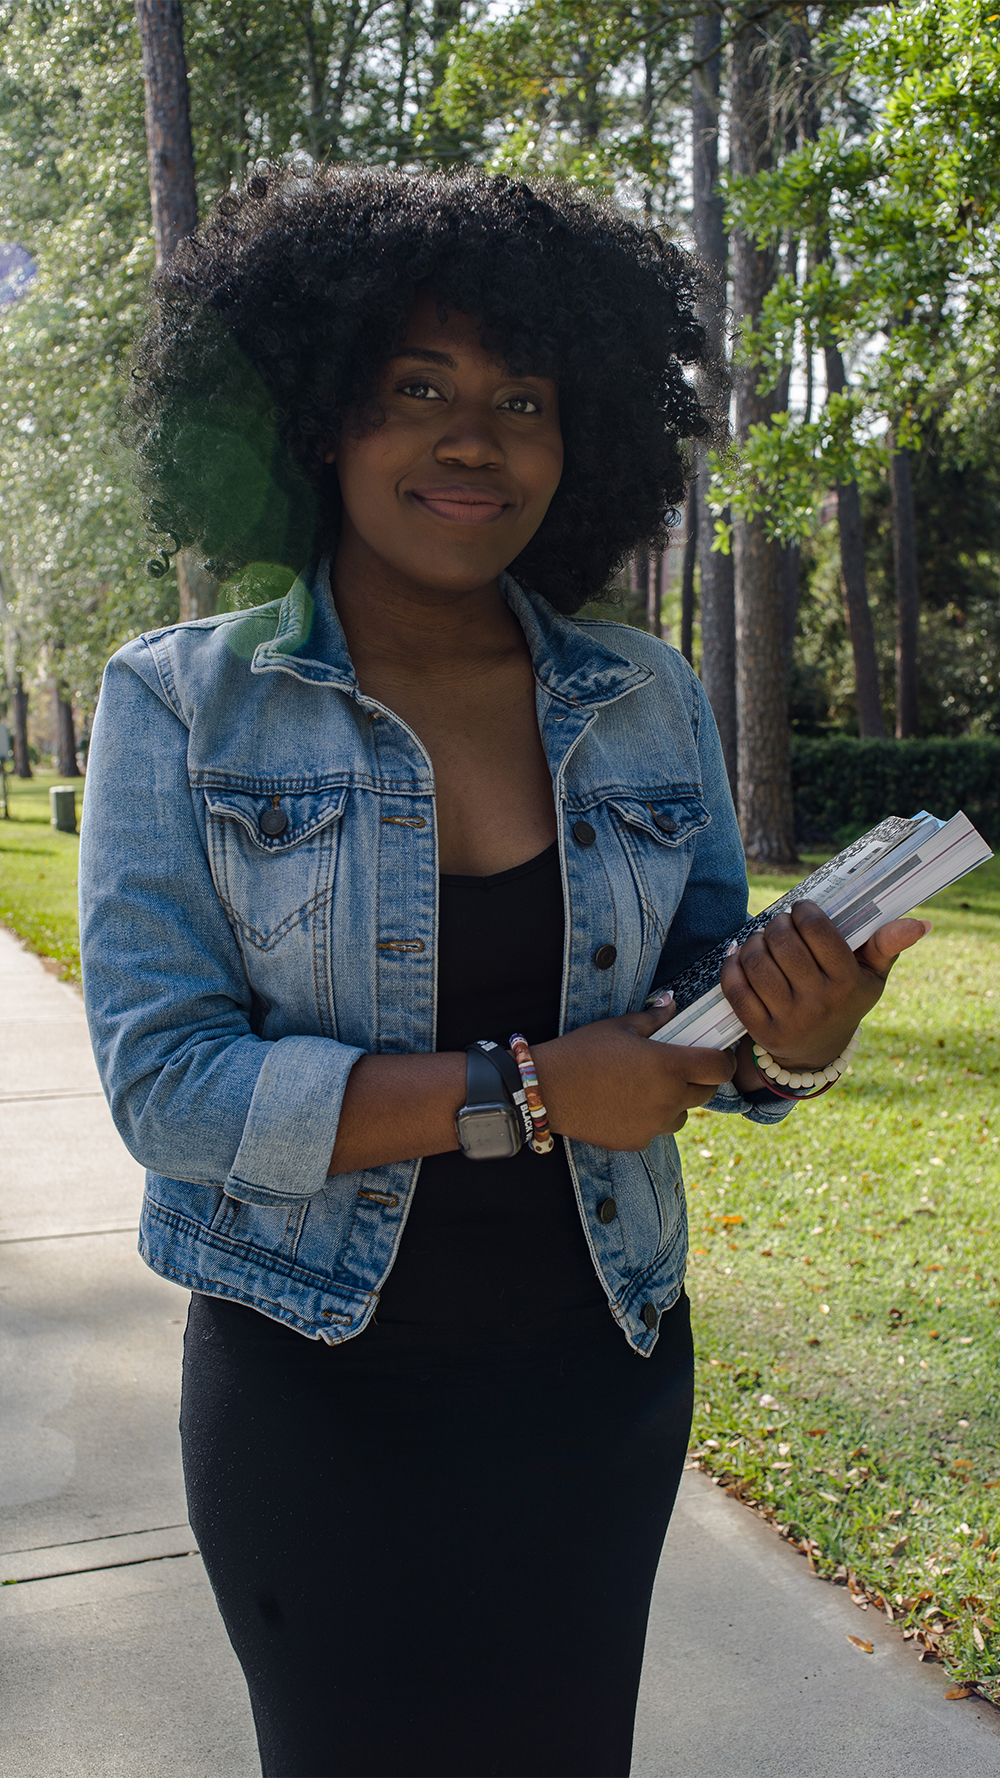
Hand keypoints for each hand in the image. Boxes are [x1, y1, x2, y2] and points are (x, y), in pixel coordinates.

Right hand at [533, 1004, 734, 1148]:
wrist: (547, 1090)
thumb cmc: (582, 1052)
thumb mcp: (620, 1026)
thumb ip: (654, 1017)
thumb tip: (672, 1003)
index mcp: (669, 1065)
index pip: (720, 1068)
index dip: (724, 1061)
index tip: (716, 1055)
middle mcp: (668, 1098)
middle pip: (707, 1093)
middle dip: (701, 1079)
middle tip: (680, 1067)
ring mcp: (654, 1124)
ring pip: (682, 1114)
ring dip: (676, 1101)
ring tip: (649, 1087)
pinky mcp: (637, 1141)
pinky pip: (657, 1129)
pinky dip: (650, 1117)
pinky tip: (626, 1103)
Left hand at [720, 900, 930, 1070]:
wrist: (817, 1052)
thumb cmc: (845, 999)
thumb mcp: (871, 976)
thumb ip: (888, 945)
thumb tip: (920, 922)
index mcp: (847, 983)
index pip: (817, 931)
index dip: (803, 911)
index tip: (801, 910)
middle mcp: (819, 1002)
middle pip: (783, 944)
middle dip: (777, 924)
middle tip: (780, 924)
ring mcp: (789, 1019)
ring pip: (756, 963)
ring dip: (753, 941)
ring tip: (761, 939)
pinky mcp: (762, 1031)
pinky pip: (736, 990)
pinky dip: (732, 965)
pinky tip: (738, 954)